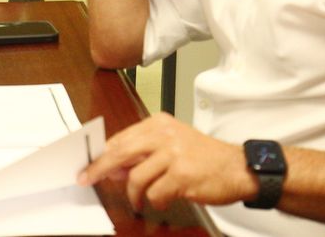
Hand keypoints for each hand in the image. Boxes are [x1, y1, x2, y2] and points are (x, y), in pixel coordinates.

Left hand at [78, 113, 251, 211]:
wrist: (237, 167)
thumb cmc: (204, 158)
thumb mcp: (172, 145)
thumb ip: (144, 153)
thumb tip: (114, 167)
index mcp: (159, 124)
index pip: (121, 138)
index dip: (101, 154)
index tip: (87, 166)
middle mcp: (164, 134)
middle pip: (120, 151)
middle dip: (100, 168)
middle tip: (88, 180)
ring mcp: (174, 153)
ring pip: (136, 177)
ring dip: (135, 194)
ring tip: (141, 200)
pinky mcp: (182, 174)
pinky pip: (155, 193)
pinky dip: (156, 201)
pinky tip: (165, 199)